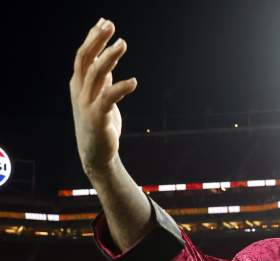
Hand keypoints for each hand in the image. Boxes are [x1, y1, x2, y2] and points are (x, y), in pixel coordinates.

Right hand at [69, 18, 136, 175]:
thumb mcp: (99, 96)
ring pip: (96, 74)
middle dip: (96, 40)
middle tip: (110, 25)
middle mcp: (80, 91)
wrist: (96, 154)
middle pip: (85, 59)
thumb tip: (108, 59)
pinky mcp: (98, 118)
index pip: (83, 56)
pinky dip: (121, 88)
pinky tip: (134, 81)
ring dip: (109, 57)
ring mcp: (87, 104)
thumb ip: (102, 78)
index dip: (92, 38)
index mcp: (79, 84)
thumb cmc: (99, 123)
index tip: (104, 22)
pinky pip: (108, 98)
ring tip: (122, 44)